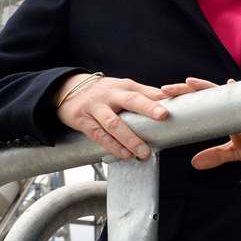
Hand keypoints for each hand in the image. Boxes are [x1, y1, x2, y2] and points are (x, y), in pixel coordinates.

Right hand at [54, 74, 169, 160]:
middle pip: (130, 100)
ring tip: (143, 152)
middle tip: (163, 116)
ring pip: (114, 123)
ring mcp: (96, 107)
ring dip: (130, 138)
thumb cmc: (103, 92)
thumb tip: (168, 101)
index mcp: (124, 86)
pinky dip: (112, 146)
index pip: (144, 91)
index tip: (172, 105)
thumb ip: (144, 94)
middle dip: (147, 108)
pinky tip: (124, 154)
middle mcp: (111, 94)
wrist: (67, 90)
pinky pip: (98, 135)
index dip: (158, 97)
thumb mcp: (121, 88)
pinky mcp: (82, 120)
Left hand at [159, 77, 240, 169]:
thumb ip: (216, 155)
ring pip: (222, 93)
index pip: (202, 102)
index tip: (164, 99)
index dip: (185, 99)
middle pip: (207, 93)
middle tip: (164, 89)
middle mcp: (236, 106)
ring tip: (188, 83)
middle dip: (186, 90)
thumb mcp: (236, 152)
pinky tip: (228, 86)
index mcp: (228, 113)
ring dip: (205, 87)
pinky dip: (236, 96)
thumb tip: (195, 163)